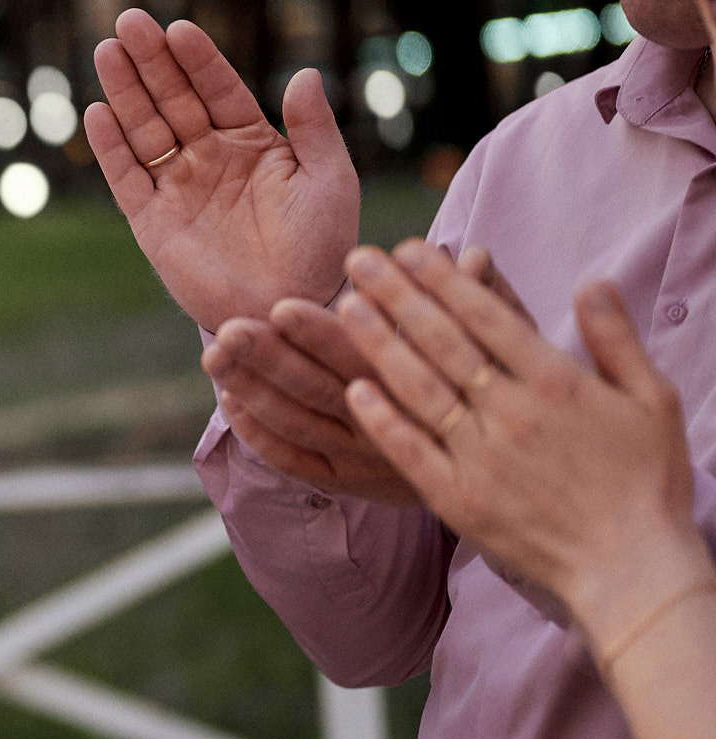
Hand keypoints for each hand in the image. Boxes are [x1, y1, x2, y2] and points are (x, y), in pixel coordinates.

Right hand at [85, 10, 359, 332]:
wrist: (291, 307)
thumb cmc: (322, 247)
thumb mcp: (330, 180)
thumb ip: (314, 129)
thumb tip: (304, 73)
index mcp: (252, 143)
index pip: (218, 89)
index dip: (198, 59)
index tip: (179, 29)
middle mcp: (209, 158)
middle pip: (173, 99)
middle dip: (151, 60)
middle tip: (129, 21)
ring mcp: (178, 187)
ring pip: (145, 129)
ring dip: (125, 91)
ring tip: (107, 50)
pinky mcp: (152, 221)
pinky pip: (126, 177)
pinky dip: (111, 147)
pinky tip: (98, 113)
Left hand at [203, 245, 522, 506]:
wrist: (524, 483)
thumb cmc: (517, 395)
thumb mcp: (514, 348)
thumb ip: (488, 300)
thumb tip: (474, 254)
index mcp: (423, 390)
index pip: (364, 357)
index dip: (321, 334)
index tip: (280, 305)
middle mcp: (389, 427)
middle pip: (317, 390)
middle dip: (270, 357)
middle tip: (229, 327)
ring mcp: (364, 461)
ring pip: (297, 425)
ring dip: (252, 389)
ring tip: (214, 352)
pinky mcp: (350, 483)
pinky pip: (296, 463)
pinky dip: (261, 436)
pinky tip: (231, 403)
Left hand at [335, 244, 704, 637]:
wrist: (632, 566)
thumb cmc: (648, 481)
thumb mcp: (652, 399)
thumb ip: (616, 338)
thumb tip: (593, 282)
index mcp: (556, 383)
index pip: (487, 316)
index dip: (443, 279)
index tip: (410, 249)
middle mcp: (511, 413)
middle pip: (442, 342)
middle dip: (397, 295)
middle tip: (358, 260)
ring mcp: (481, 457)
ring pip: (418, 388)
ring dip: (378, 344)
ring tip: (345, 306)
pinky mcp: (459, 499)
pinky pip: (411, 451)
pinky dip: (381, 419)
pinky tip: (354, 390)